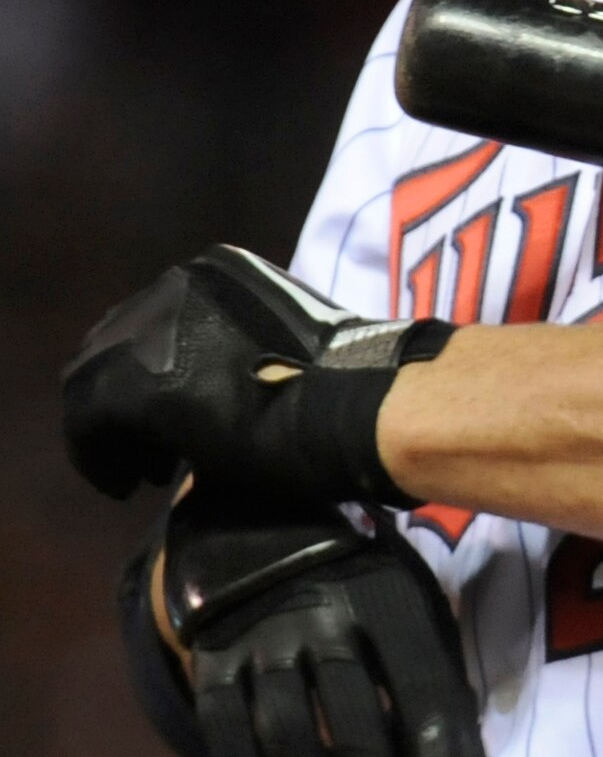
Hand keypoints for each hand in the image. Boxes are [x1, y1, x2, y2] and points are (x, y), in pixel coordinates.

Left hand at [62, 246, 446, 507]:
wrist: (358, 405)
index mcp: (216, 270)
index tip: (165, 418)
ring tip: (136, 472)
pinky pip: (90, 425)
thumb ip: (238, 351)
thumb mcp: (283, 344)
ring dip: (108, 432)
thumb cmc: (345, 383)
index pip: (152, 322)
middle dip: (117, 404)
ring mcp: (149, 331)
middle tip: (141, 451)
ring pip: (93, 384)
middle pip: (111, 347)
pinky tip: (125, 485)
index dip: (147, 372)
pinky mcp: (134, 383)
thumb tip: (214, 388)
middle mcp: (174, 287)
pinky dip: (99, 458)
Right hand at [155, 495, 488, 756]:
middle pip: (352, 721)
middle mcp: (323, 619)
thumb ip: (444, 689)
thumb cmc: (367, 584)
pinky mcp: (214, 660)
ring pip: (287, 736)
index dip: (434, 749)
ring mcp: (261, 641)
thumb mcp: (418, 610)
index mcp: (388, 601)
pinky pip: (227, 733)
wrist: (268, 526)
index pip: (420, 683)